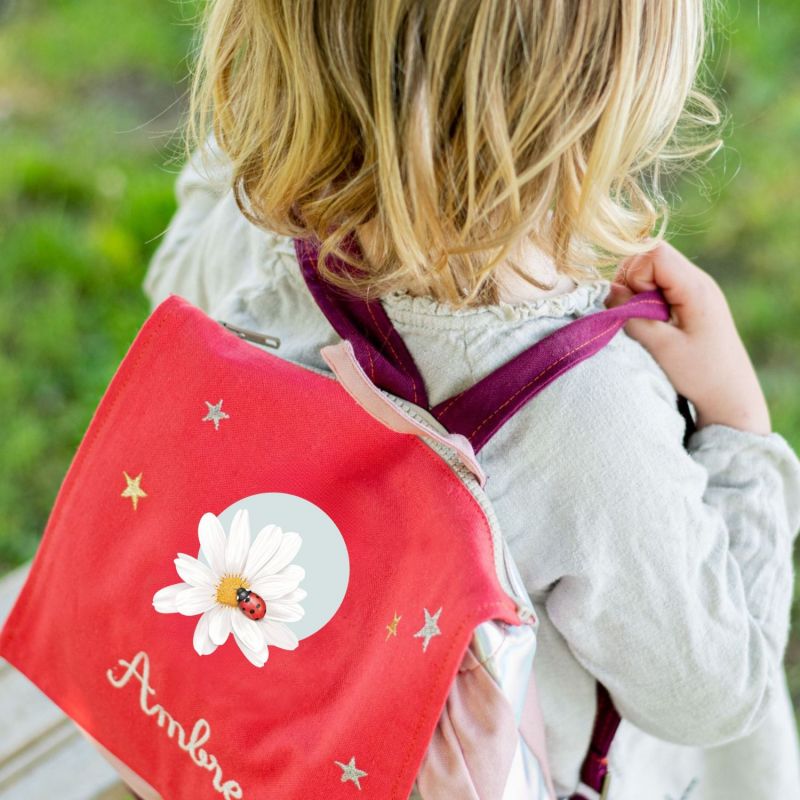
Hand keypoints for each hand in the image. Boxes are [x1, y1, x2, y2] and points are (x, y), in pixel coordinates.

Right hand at [605, 241, 771, 435]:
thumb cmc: (700, 375)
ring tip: (648, 322)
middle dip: (632, 282)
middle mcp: (698, 280)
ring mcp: (695, 288)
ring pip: (651, 269)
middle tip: (638, 315)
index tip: (637, 306)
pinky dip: (647, 300)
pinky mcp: (690, 299)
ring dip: (638, 292)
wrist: (731, 394)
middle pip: (650, 256)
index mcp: (696, 288)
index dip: (635, 275)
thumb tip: (610, 292)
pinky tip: (656, 323)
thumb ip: (632, 317)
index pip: (654, 253)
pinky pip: (659, 284)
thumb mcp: (661, 348)